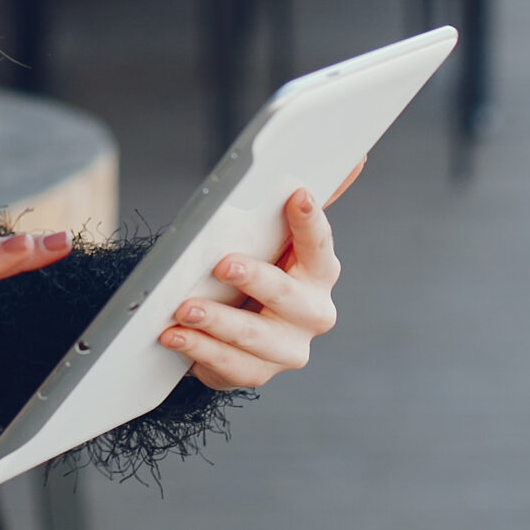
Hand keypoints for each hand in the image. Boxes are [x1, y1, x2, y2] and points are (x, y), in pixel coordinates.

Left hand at [158, 158, 357, 390]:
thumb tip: (355, 156)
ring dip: (217, 323)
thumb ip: (308, 200)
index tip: (297, 195)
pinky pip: (230, 365)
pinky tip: (173, 336)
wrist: (238, 329)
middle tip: (222, 264)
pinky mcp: (258, 373)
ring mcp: (288, 348)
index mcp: (320, 272)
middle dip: (256, 280)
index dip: (310, 221)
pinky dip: (199, 350)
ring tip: (182, 309)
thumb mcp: (275, 237)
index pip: (320, 244)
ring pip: (255, 337)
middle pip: (289, 297)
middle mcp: (313, 312)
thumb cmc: (260, 270)